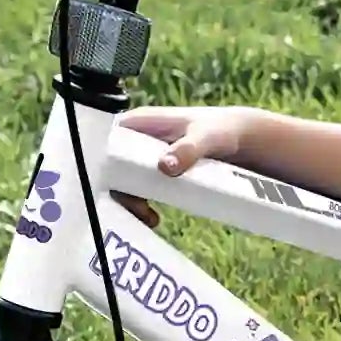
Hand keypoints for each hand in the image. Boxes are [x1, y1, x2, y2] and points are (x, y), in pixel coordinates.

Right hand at [112, 106, 255, 228]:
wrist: (242, 139)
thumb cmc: (221, 129)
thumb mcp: (207, 137)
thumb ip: (188, 149)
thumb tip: (164, 166)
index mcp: (138, 122)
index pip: (104, 141)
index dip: (98, 164)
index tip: (111, 190)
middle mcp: (134, 138)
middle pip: (108, 167)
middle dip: (117, 191)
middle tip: (137, 210)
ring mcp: (142, 156)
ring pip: (121, 181)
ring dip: (129, 202)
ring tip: (148, 218)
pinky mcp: (153, 171)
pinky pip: (137, 188)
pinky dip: (140, 204)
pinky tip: (152, 217)